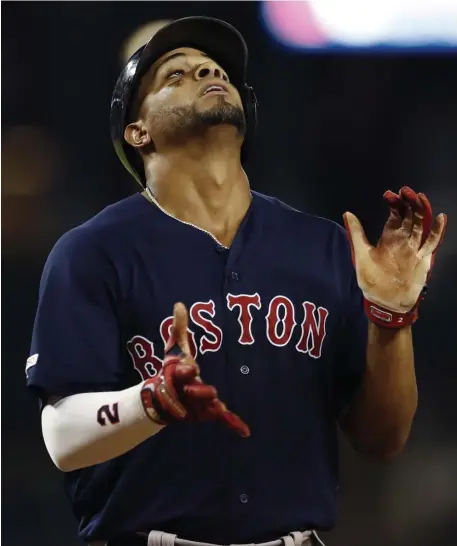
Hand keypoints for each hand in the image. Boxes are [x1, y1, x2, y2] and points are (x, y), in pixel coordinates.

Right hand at [141, 302, 250, 437]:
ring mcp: (196, 406)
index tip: (192, 368)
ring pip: (206, 407)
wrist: (162, 399)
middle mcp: (186, 393)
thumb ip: (179, 327)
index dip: (186, 370)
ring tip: (220, 408)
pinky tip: (246, 431)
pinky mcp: (207, 414)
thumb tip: (180, 304)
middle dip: (198, 391)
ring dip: (212, 408)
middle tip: (209, 391)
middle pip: (194, 391)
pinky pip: (222, 419)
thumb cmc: (171, 370)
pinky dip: (233, 423)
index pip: (181, 372)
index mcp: (177, 376)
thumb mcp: (175, 348)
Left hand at [343, 186, 446, 326]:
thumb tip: (346, 212)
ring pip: (421, 225)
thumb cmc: (371, 280)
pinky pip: (431, 243)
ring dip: (421, 211)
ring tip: (419, 197)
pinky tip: (440, 218)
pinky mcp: (423, 259)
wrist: (384, 302)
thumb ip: (356, 233)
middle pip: (410, 216)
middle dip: (408, 202)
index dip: (394, 203)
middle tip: (405, 190)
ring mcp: (414, 249)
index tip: (389, 194)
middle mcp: (403, 240)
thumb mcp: (361, 254)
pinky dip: (436, 231)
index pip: (395, 214)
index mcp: (389, 237)